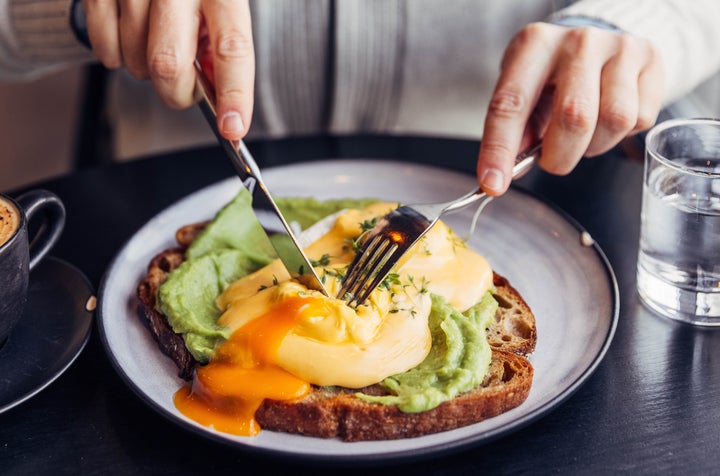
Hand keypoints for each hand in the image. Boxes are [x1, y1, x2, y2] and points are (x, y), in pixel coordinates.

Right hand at [82, 0, 253, 139]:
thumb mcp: (220, 7)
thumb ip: (221, 48)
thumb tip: (219, 96)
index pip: (232, 48)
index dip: (235, 94)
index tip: (233, 128)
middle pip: (169, 64)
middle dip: (176, 93)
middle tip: (182, 90)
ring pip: (134, 59)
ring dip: (145, 71)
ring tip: (155, 46)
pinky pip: (103, 46)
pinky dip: (115, 57)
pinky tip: (127, 41)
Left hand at [477, 22, 663, 194]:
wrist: (596, 43)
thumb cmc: (552, 76)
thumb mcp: (524, 93)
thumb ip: (516, 130)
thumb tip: (507, 170)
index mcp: (534, 45)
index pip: (511, 104)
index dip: (500, 149)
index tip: (492, 184)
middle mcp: (577, 41)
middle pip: (574, 117)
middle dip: (560, 156)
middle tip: (552, 159)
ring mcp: (619, 47)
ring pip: (614, 120)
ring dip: (594, 146)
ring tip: (583, 136)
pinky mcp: (650, 59)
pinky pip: (642, 119)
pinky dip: (622, 135)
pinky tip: (607, 119)